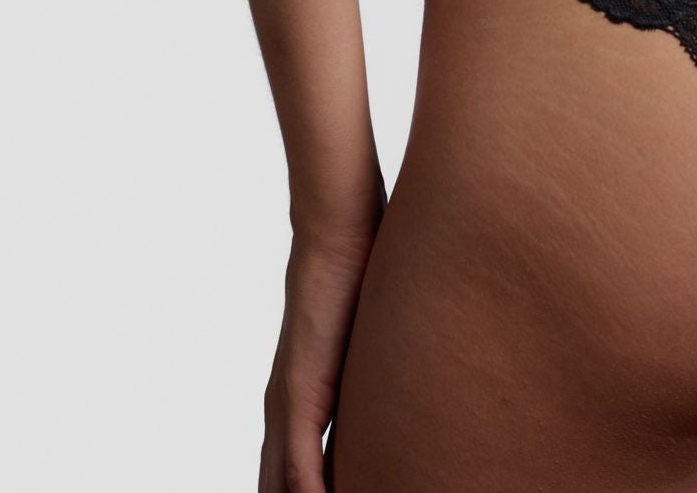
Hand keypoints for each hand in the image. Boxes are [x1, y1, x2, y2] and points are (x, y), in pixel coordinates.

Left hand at [258, 203, 385, 492]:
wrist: (338, 230)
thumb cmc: (359, 276)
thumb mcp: (372, 346)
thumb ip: (384, 378)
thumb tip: (416, 394)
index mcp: (301, 409)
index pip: (295, 484)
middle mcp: (285, 415)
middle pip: (280, 492)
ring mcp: (288, 403)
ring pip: (285, 489)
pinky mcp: (298, 389)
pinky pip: (299, 461)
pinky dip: (308, 492)